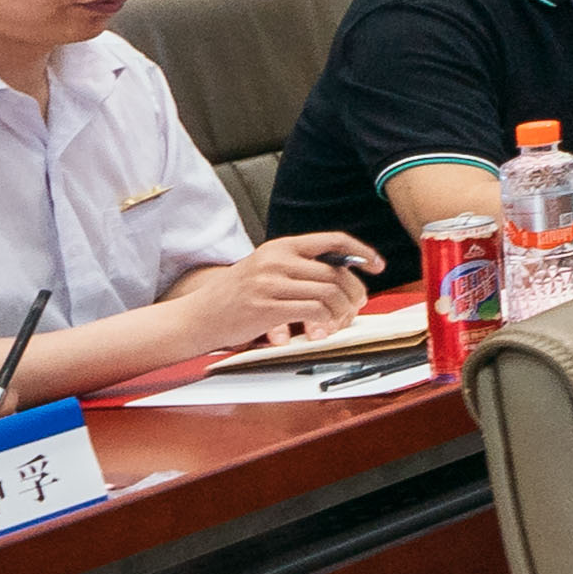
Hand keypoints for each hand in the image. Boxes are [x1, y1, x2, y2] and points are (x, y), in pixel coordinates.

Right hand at [185, 234, 378, 355]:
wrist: (195, 317)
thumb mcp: (264, 269)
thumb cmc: (233, 297)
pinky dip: (324, 323)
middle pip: (336, 272)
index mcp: (280, 246)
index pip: (332, 241)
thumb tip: (342, 277)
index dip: (361, 252)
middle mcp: (277, 260)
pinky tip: (320, 332)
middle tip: (356, 307)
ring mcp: (270, 283)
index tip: (377, 265)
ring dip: (342, 312)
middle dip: (355, 292)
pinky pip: (313, 312)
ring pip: (329, 293)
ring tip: (339, 323)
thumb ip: (298, 268)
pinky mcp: (266, 307)